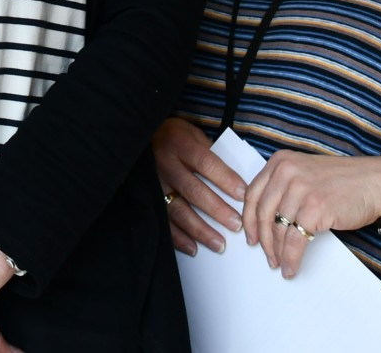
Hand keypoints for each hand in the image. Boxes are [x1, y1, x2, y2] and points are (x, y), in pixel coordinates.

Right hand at [152, 117, 245, 255]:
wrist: (137, 136)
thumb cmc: (173, 136)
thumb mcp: (191, 133)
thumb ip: (209, 152)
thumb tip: (234, 179)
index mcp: (180, 144)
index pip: (206, 163)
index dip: (225, 179)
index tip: (243, 194)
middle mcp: (166, 164)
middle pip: (194, 190)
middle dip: (216, 209)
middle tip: (236, 225)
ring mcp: (155, 183)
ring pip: (178, 209)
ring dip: (200, 229)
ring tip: (219, 244)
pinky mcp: (148, 198)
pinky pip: (164, 220)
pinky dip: (178, 237)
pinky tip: (193, 248)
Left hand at [241, 150, 380, 278]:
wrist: (377, 183)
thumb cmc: (345, 181)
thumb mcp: (305, 173)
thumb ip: (284, 187)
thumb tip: (266, 220)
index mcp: (280, 162)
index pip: (252, 194)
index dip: (249, 220)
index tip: (250, 236)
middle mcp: (286, 172)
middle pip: (261, 213)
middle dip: (262, 240)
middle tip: (266, 256)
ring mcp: (300, 189)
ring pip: (277, 230)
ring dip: (277, 253)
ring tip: (280, 264)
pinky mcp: (314, 208)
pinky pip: (295, 241)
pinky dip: (291, 258)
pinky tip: (291, 267)